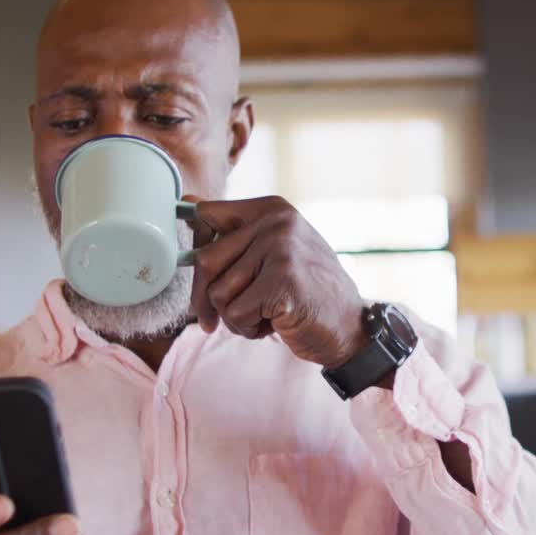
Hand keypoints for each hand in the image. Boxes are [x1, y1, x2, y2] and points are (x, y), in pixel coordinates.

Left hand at [188, 196, 367, 367]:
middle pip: (204, 260)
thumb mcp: (274, 250)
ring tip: (263, 315)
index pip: (205, 215)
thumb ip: (234, 231)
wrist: (350, 325)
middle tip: (219, 317)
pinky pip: (236, 314)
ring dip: (233, 317)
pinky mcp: (283, 284)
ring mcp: (281, 251)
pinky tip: (274, 324)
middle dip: (206, 298)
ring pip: (217, 293)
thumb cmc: (305, 290)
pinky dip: (248, 329)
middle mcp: (277, 224)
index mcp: (272, 209)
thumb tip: (185, 204)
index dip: (199, 249)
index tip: (212, 273)